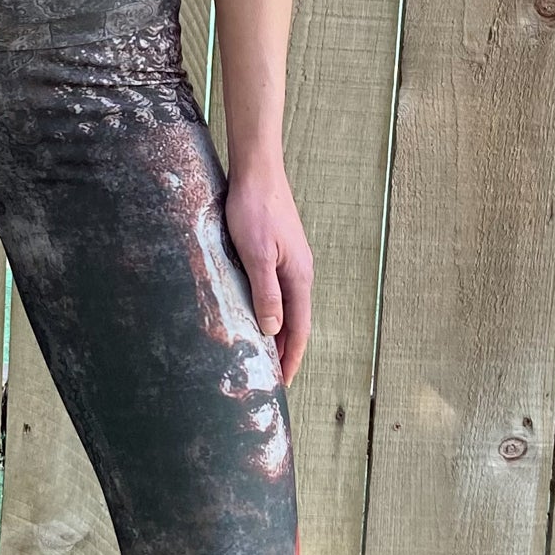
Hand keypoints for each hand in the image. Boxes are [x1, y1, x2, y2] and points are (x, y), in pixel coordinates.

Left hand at [223, 159, 312, 385]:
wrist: (257, 172)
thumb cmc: (255, 210)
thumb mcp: (257, 254)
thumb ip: (266, 292)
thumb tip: (272, 330)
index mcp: (298, 277)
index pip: (299, 329)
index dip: (291, 357)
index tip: (282, 382)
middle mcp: (299, 272)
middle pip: (295, 322)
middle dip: (286, 351)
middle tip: (271, 377)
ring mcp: (290, 262)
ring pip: (287, 307)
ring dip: (278, 332)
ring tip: (264, 354)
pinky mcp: (278, 252)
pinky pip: (277, 292)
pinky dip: (271, 311)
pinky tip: (257, 314)